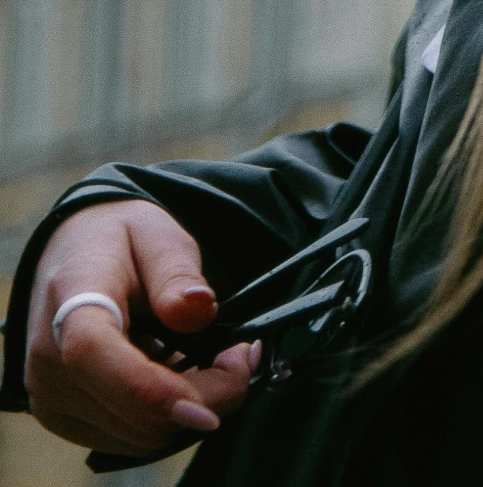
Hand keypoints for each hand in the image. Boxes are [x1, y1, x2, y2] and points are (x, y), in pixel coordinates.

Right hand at [24, 200, 258, 459]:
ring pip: (141, 435)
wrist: (72, 255)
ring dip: (191, 406)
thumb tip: (198, 310)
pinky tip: (181, 374)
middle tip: (241, 353)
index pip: (96, 356)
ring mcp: (53, 399)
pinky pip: (131, 438)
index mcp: (70, 304)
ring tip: (213, 358)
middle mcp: (50, 363)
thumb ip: (176, 271)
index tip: (214, 396)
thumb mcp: (155, 234)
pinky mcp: (66, 419)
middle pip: (134, 412)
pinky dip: (168, 415)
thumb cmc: (117, 241)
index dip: (154, 389)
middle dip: (206, 393)